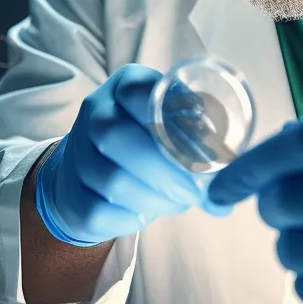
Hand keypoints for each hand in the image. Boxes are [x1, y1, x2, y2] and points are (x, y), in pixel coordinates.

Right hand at [35, 64, 228, 246]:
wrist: (89, 169)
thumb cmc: (148, 141)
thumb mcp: (172, 125)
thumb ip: (200, 144)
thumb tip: (231, 186)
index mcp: (126, 85)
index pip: (141, 93)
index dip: (176, 123)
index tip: (206, 151)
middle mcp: (95, 111)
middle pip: (118, 137)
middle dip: (166, 171)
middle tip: (196, 192)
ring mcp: (77, 152)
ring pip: (112, 180)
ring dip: (155, 198)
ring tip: (179, 203)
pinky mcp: (71, 193)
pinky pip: (99, 211)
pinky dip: (131, 218)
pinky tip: (146, 213)